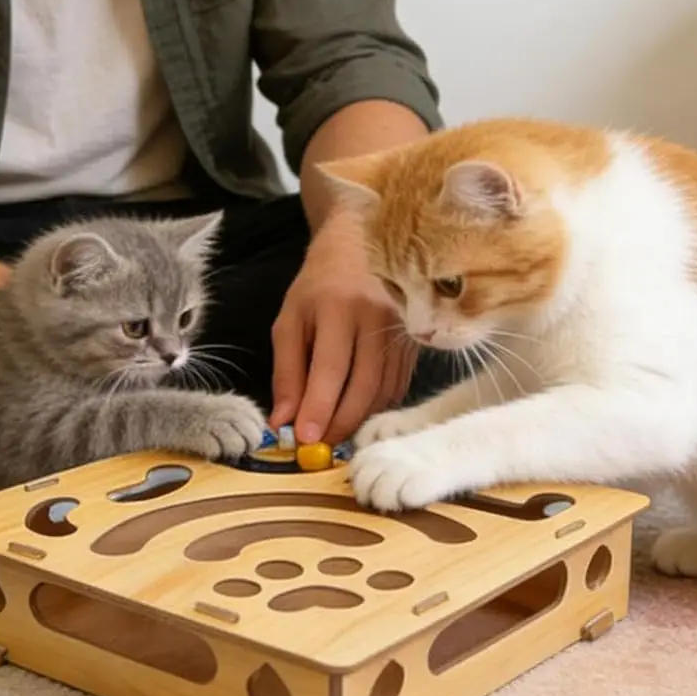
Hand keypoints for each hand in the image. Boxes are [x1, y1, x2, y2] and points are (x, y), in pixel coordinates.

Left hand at [269, 215, 414, 446]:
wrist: (360, 249)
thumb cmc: (318, 287)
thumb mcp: (290, 321)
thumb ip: (286, 372)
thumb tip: (282, 421)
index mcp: (339, 307)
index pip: (330, 367)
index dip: (318, 406)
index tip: (304, 438)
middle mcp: (376, 317)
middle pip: (363, 384)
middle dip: (340, 422)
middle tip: (319, 446)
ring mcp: (400, 329)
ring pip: (384, 390)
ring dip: (359, 420)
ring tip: (335, 434)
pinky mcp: (414, 341)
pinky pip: (398, 386)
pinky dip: (377, 407)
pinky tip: (359, 414)